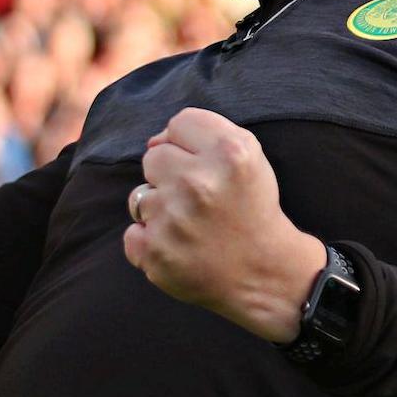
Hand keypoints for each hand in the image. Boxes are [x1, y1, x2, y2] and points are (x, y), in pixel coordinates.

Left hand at [123, 107, 326, 342]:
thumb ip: (205, 131)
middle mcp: (199, 183)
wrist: (264, 273)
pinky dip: (150, 242)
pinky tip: (179, 247)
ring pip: (139, 197)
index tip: (205, 167)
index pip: (180, 123)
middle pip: (153, 157)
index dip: (190, 145)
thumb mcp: (249, 155)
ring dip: (160, 210)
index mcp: (229, 153)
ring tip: (190, 226)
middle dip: (171, 176)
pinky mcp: (155, 252)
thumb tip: (154, 141)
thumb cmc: (252, 209)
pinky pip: (132, 233)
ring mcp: (173, 220)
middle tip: (198, 200)